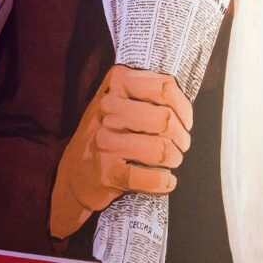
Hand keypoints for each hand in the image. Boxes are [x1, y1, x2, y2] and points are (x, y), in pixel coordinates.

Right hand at [50, 65, 192, 238]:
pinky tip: (166, 180)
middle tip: (180, 145)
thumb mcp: (122, 99)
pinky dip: (164, 181)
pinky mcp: (107, 173)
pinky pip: (151, 178)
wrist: (77, 170)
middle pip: (165, 119)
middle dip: (181, 137)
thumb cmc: (108, 131)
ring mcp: (105, 141)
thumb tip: (185, 106)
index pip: (165, 88)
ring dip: (174, 159)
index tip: (185, 121)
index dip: (184, 108)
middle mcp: (107, 107)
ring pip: (161, 149)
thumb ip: (151, 92)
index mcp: (116, 82)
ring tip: (172, 160)